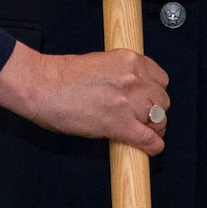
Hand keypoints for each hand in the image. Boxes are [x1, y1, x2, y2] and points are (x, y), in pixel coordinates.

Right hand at [0, 41, 169, 153]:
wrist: (43, 87)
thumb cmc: (62, 76)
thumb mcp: (101, 63)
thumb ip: (121, 73)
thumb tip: (132, 89)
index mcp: (129, 59)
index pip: (160, 78)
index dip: (155, 92)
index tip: (149, 99)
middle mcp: (134, 78)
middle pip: (162, 100)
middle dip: (155, 110)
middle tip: (143, 117)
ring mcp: (129, 101)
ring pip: (159, 120)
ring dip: (153, 128)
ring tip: (142, 132)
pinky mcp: (120, 124)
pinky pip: (149, 140)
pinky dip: (152, 146)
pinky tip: (148, 148)